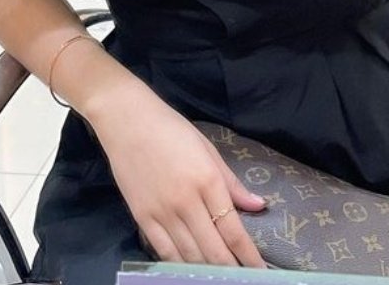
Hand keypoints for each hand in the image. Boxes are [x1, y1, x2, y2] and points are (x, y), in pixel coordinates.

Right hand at [91, 85, 266, 265]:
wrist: (127, 121)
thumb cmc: (172, 130)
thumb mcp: (208, 149)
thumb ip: (232, 182)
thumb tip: (259, 206)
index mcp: (207, 180)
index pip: (233, 230)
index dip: (248, 255)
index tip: (261, 271)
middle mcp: (186, 202)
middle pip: (213, 250)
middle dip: (231, 270)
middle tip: (243, 279)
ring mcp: (162, 213)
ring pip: (189, 256)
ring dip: (207, 271)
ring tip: (220, 277)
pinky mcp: (142, 218)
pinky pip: (163, 252)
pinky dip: (179, 265)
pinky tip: (190, 271)